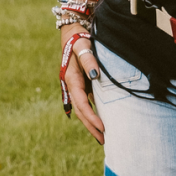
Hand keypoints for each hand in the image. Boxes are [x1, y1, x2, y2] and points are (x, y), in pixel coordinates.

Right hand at [60, 28, 104, 143]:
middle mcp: (72, 86)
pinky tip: (100, 119)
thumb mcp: (83, 47)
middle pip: (81, 111)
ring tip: (102, 136)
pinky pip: (86, 102)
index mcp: (71, 79)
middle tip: (103, 140)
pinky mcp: (81, 84)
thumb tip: (95, 75)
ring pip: (82, 109)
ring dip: (91, 122)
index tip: (102, 127)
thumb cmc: (80, 40)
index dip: (91, 117)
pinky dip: (92, 112)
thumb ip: (89, 60)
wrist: (73, 34)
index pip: (81, 104)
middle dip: (91, 126)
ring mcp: (76, 86)